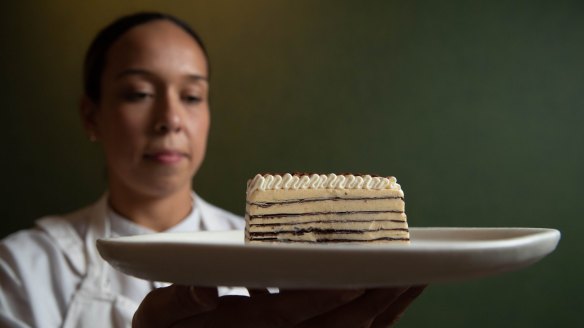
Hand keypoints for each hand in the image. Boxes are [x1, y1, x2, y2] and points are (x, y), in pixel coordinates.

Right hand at [133, 285, 425, 327]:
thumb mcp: (157, 318)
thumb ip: (177, 302)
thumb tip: (203, 289)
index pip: (289, 314)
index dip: (324, 297)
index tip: (358, 276)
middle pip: (334, 327)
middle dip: (374, 300)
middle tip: (411, 271)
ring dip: (383, 309)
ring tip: (414, 280)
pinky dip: (375, 319)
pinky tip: (391, 297)